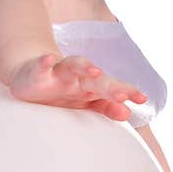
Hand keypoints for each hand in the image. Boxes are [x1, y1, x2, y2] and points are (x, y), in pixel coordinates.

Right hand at [8, 54, 147, 121]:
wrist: (30, 79)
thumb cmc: (60, 94)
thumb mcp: (83, 103)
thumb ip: (105, 107)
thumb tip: (127, 113)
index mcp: (90, 87)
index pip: (112, 88)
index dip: (127, 91)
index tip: (142, 99)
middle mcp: (77, 78)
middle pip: (96, 79)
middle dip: (110, 86)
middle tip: (123, 95)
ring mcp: (58, 74)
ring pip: (72, 66)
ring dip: (84, 66)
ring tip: (95, 70)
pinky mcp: (37, 73)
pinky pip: (41, 66)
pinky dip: (44, 62)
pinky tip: (48, 58)